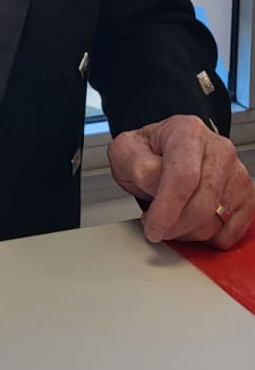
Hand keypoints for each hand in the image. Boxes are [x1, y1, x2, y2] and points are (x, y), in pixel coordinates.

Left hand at [107, 114, 254, 248]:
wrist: (167, 152)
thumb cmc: (150, 152)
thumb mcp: (127, 151)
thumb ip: (137, 164)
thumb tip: (155, 182)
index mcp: (188, 132)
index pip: (183, 176)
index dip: (167, 209)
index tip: (153, 227)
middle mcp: (218, 149)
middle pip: (202, 203)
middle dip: (174, 225)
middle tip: (156, 225)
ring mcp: (235, 172)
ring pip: (215, 220)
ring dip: (188, 231)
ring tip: (172, 218)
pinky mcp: (245, 195)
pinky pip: (232, 231)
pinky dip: (209, 238)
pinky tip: (193, 225)